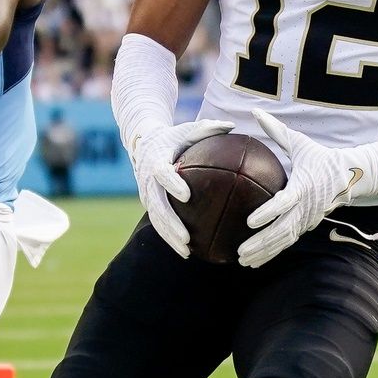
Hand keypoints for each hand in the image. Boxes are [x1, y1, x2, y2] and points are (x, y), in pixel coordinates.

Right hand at [129, 119, 233, 256]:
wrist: (143, 141)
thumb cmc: (173, 135)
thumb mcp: (189, 128)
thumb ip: (209, 128)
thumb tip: (233, 126)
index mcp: (156, 160)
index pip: (162, 174)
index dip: (172, 184)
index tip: (186, 196)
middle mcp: (147, 180)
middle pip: (157, 206)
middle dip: (170, 224)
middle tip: (186, 238)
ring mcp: (146, 193)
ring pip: (155, 219)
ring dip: (169, 237)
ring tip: (187, 251)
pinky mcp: (148, 202)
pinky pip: (158, 222)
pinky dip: (169, 237)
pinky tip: (186, 250)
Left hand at [238, 109, 365, 268]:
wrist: (351, 177)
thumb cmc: (320, 157)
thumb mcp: (300, 143)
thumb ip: (276, 131)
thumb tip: (254, 111)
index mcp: (303, 186)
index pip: (285, 203)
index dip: (268, 213)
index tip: (250, 221)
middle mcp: (306, 207)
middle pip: (282, 229)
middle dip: (262, 242)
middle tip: (241, 250)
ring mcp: (307, 220)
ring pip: (284, 240)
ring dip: (264, 252)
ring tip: (243, 260)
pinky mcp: (306, 226)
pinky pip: (287, 243)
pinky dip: (271, 253)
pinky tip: (254, 262)